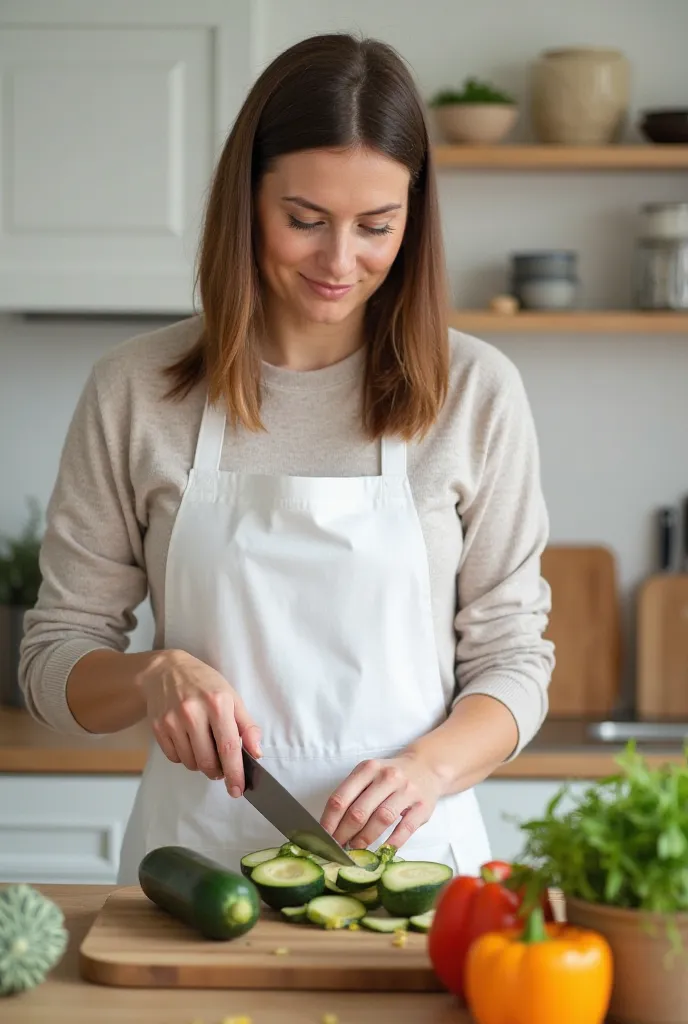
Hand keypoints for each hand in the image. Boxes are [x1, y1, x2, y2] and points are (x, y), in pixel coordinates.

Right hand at [137, 648, 261, 797]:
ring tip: (203, 746)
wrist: (167, 670)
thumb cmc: (205, 684)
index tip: (238, 788)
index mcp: (217, 703)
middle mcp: (193, 713)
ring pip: (190, 763)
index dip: (235, 772)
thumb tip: (256, 753)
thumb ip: (247, 726)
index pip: (228, 747)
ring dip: (201, 763)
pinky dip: (184, 756)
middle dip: (217, 771)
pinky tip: (187, 740)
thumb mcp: (232, 697)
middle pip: (207, 761)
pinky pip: (175, 758)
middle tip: (220, 766)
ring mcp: (173, 721)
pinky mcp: (158, 727)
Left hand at [320, 751, 444, 850]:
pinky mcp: (423, 805)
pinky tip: (382, 851)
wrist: (426, 767)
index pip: (341, 798)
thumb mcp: (368, 775)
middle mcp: (387, 776)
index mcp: (367, 769)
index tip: (322, 838)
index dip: (329, 822)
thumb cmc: (389, 777)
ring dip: (365, 839)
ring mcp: (407, 790)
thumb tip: (330, 828)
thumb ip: (351, 796)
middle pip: (359, 811)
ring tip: (355, 851)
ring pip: (381, 819)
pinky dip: (392, 843)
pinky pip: (405, 828)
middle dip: (344, 835)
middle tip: (337, 849)